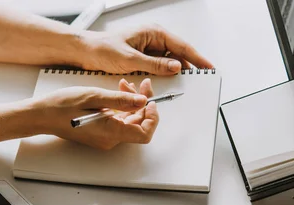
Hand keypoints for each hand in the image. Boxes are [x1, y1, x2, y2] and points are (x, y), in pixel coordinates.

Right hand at [32, 78, 158, 149]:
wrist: (42, 115)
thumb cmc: (61, 107)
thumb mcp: (94, 96)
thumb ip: (120, 100)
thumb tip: (142, 100)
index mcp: (111, 133)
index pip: (144, 133)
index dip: (152, 118)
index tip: (150, 100)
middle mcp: (110, 139)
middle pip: (139, 124)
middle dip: (143, 103)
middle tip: (142, 84)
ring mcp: (106, 136)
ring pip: (130, 121)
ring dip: (132, 102)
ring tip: (126, 84)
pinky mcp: (101, 131)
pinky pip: (119, 120)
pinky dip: (122, 106)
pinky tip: (117, 92)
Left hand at [80, 24, 212, 74]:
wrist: (85, 52)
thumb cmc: (103, 49)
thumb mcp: (131, 60)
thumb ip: (155, 64)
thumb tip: (175, 67)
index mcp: (153, 32)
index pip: (181, 46)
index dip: (196, 58)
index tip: (208, 67)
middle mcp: (153, 38)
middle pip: (178, 54)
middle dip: (188, 66)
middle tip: (199, 79)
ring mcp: (148, 48)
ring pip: (169, 61)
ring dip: (174, 72)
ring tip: (183, 83)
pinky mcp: (143, 57)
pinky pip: (159, 66)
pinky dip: (163, 74)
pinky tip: (166, 82)